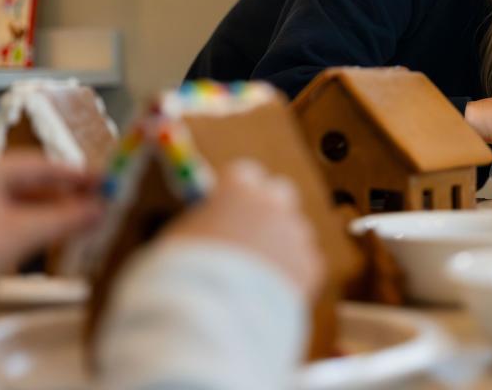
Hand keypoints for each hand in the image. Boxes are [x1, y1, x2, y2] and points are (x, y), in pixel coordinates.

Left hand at [0, 152, 102, 289]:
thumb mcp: (21, 235)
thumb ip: (66, 219)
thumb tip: (97, 209)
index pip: (43, 164)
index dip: (77, 173)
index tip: (105, 181)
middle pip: (32, 182)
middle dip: (67, 194)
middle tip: (97, 204)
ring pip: (21, 202)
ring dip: (52, 212)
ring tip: (79, 223)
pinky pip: (9, 218)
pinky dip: (33, 225)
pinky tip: (49, 236)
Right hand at [163, 160, 323, 300]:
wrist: (211, 318)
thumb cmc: (182, 278)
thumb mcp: (180, 238)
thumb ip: (204, 221)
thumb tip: (210, 223)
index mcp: (237, 190)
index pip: (245, 173)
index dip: (238, 190)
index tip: (231, 206)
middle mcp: (272, 204)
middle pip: (280, 192)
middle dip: (269, 209)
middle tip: (252, 235)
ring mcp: (295, 233)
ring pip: (295, 230)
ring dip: (282, 245)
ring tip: (256, 278)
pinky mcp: (311, 265)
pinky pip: (305, 263)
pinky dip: (293, 275)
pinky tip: (270, 294)